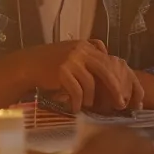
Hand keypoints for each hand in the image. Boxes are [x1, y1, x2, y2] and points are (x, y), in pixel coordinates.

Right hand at [16, 40, 140, 112]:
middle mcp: (80, 50)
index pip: (109, 61)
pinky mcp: (61, 71)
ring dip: (90, 98)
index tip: (126, 92)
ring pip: (90, 83)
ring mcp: (71, 60)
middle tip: (120, 104)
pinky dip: (77, 102)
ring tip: (87, 105)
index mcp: (86, 45)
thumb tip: (109, 54)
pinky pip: (76, 91)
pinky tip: (74, 108)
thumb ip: (90, 52)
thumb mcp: (72, 51)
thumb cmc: (52, 61)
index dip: (119, 78)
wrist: (28, 64)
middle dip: (115, 89)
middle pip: (105, 71)